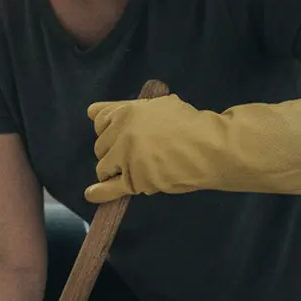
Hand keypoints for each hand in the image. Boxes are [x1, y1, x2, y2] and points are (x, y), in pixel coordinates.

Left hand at [84, 92, 300, 203]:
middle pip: (101, 146)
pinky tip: (92, 194)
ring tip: (132, 169)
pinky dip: (99, 192)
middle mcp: (122, 133)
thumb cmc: (188, 124)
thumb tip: (90, 112)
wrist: (210, 147)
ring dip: (114, 169)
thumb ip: (122, 107)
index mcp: (126, 112)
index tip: (121, 136)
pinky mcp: (134, 179)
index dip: (110, 130)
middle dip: (113, 150)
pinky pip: (110, 188)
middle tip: (135, 153)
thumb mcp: (157, 106)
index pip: (101, 122)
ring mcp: (126, 157)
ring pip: (104, 166)